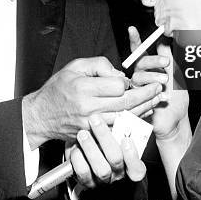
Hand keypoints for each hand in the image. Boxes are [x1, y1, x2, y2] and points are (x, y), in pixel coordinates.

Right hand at [23, 56, 161, 147]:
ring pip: (124, 118)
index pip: (117, 86)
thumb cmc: (58, 88)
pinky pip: (117, 129)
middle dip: (146, 95)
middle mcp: (88, 108)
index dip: (127, 82)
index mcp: (84, 88)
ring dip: (143, 109)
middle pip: (125, 103)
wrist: (41, 115)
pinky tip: (142, 113)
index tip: (130, 79)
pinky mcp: (92, 134)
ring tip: (155, 99)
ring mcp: (91, 124)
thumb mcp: (75, 66)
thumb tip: (119, 74)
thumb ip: (99, 65)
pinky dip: (132, 122)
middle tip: (158, 87)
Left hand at [69, 114, 146, 188]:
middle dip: (105, 137)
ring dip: (90, 148)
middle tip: (95, 120)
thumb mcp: (115, 137)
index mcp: (128, 165)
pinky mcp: (86, 181)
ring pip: (100, 168)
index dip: (132, 155)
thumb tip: (124, 113)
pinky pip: (83, 172)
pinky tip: (75, 146)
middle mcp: (117, 173)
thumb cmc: (104, 143)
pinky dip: (78, 157)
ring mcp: (102, 179)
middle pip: (116, 159)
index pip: (137, 169)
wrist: (84, 158)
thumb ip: (120, 129)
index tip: (126, 139)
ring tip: (82, 133)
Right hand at [129, 26, 188, 139]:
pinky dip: (153, 95)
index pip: (139, 52)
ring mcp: (137, 90)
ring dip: (153, 78)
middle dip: (152, 61)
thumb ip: (169, 57)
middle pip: (139, 64)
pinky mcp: (136, 103)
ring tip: (166, 84)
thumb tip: (164, 39)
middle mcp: (140, 77)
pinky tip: (163, 99)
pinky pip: (139, 95)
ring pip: (138, 79)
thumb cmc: (176, 98)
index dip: (135, 40)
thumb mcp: (177, 74)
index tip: (132, 29)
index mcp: (148, 68)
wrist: (176, 121)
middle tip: (166, 62)